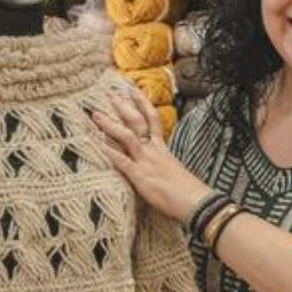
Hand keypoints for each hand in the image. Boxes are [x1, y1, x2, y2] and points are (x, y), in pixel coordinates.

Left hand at [92, 87, 210, 222]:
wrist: (196, 202)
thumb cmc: (187, 191)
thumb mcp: (173, 171)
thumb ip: (161, 164)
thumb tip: (155, 165)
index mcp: (162, 148)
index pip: (152, 118)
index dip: (142, 102)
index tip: (132, 89)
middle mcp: (153, 150)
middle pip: (137, 122)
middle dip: (123, 106)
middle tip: (108, 92)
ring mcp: (146, 162)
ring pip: (127, 136)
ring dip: (110, 124)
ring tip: (95, 114)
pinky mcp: (141, 176)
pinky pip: (121, 161)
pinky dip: (108, 152)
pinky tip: (95, 144)